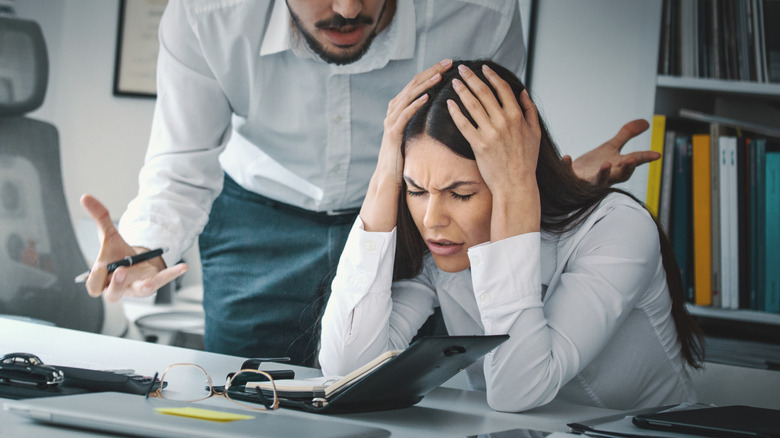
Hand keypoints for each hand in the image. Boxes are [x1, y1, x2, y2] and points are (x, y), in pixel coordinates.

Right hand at [80, 194, 187, 301]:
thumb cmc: (118, 254)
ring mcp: (137, 288)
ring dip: (143, 283)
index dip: (95, 278)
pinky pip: (162, 281)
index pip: (94, 285)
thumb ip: (98, 217)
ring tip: (147, 274)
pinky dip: (172, 274)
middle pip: (112, 294)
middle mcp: (118, 287)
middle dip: (116, 283)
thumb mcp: (109, 234)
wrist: (136, 263)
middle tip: (121, 269)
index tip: (100, 266)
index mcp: (103, 278)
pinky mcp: (152, 284)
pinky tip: (183, 266)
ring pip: (139, 291)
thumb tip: (86, 196)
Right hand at [360, 59, 452, 231]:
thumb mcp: (417, 134)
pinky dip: (414, 105)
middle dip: (431, 72)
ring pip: (408, 96)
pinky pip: (403, 115)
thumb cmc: (406, 157)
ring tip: (439, 76)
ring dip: (424, 84)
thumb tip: (445, 109)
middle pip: (413, 85)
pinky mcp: (392, 134)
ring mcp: (391, 122)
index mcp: (401, 109)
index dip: (433, 72)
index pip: (418, 84)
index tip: (450, 64)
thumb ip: (424, 120)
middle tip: (448, 62)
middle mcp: (394, 111)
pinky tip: (426, 97)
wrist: (388, 179)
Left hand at [447, 63, 540, 238]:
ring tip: (454, 82)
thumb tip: (523, 92)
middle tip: (461, 69)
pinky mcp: (478, 145)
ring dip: (462, 90)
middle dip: (471, 78)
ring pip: (473, 105)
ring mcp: (490, 132)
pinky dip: (455, 112)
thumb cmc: (526, 160)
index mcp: (518, 116)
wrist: (516, 184)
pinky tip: (449, 103)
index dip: (491, 76)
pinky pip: (464, 124)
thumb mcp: (535, 133)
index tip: (483, 68)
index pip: (502, 89)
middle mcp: (504, 121)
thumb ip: (530, 111)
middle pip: (484, 93)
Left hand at [562, 119, 657, 186]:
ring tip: (606, 165)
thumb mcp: (611, 147)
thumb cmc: (594, 165)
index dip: (645, 158)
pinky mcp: (573, 180)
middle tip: (632, 160)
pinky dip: (567, 166)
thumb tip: (647, 122)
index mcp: (617, 166)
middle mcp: (606, 176)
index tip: (657, 154)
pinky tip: (566, 157)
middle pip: (620, 175)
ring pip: (598, 181)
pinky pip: (569, 174)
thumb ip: (627, 135)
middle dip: (626, 168)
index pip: (634, 162)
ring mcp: (590, 180)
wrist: (573, 179)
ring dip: (603, 173)